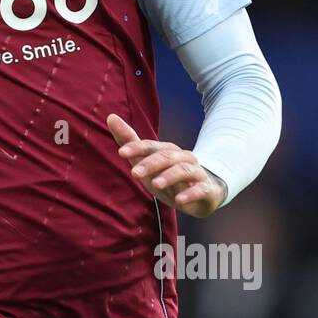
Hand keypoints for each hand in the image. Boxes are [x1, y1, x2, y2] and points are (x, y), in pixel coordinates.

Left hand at [106, 113, 226, 217]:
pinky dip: (190, 193)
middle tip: (134, 173)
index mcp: (166, 151)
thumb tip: (110, 117)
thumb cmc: (168, 176)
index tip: (121, 152)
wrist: (203, 193)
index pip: (150, 146)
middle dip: (150, 164)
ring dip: (169, 176)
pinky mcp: (206, 189)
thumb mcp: (145, 162)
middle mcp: (182, 158)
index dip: (136, 147)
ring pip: (184, 170)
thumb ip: (129, 142)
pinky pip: (200, 189)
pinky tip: (179, 201)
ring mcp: (196, 172)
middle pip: (166, 157)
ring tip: (155, 184)